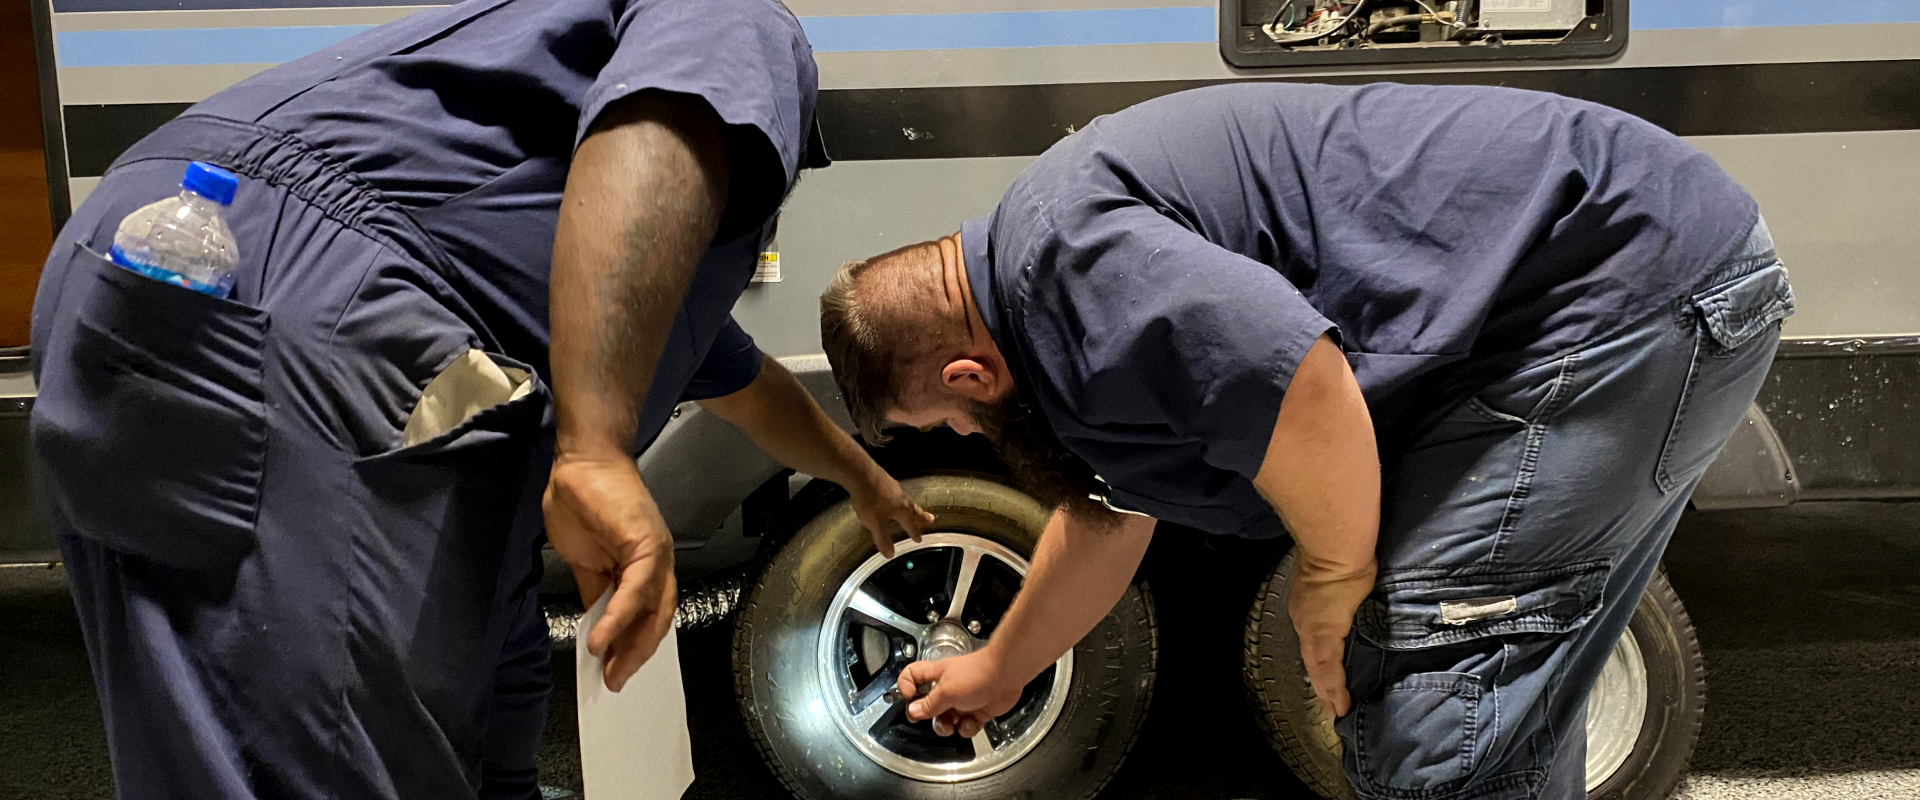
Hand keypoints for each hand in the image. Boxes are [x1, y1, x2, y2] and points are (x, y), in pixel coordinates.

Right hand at [544, 454, 676, 691]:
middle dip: (636, 656)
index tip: (616, 674)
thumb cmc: (584, 504)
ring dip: (629, 645)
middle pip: (657, 620)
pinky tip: (600, 638)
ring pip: (651, 609)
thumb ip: (596, 595)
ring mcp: (656, 553)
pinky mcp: (646, 543)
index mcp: (647, 569)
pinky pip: (635, 589)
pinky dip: (618, 618)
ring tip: (608, 670)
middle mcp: (659, 564)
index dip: (635, 648)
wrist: (581, 463)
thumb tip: (595, 630)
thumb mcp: (586, 563)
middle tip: (614, 683)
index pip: (649, 617)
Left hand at [848, 472, 934, 557]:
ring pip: (907, 500)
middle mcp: (901, 498)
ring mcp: (894, 487)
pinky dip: (900, 498)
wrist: (860, 473)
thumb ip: (883, 539)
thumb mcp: (875, 524)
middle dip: (922, 516)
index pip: (911, 524)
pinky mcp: (885, 480)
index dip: (915, 533)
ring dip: (912, 506)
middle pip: (914, 510)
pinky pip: (897, 492)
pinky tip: (894, 497)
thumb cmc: (870, 499)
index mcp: (902, 510)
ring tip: (914, 508)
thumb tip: (890, 554)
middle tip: (931, 519)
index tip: (919, 539)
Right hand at [897, 650, 1026, 737]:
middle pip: (928, 706)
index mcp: (936, 676)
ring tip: (954, 723)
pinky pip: (965, 726)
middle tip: (934, 719)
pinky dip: (967, 728)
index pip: (911, 676)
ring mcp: (962, 700)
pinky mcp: (977, 711)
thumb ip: (929, 704)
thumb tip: (912, 712)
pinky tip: (972, 721)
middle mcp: (947, 688)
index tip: (909, 701)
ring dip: (948, 726)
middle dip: (930, 717)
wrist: (1007, 675)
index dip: (905, 688)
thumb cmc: (977, 674)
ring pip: (946, 719)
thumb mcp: (947, 691)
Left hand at [1288, 554, 1376, 717]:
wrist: (1335, 548)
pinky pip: (1327, 669)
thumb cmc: (1344, 553)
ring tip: (1335, 711)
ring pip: (1318, 668)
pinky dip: (1333, 689)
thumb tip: (1358, 587)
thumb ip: (1348, 587)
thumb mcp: (1344, 576)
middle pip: (1313, 659)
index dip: (1320, 661)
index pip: (1315, 640)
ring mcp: (1311, 628)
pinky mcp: (1322, 635)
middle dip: (1322, 683)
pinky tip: (1339, 706)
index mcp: (1310, 607)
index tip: (1326, 679)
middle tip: (1331, 706)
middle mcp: (1305, 620)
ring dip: (1327, 691)